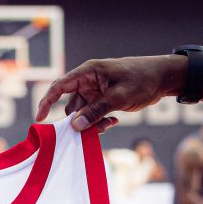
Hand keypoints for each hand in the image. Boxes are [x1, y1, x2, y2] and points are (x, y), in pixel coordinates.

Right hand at [35, 55, 184, 130]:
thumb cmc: (141, 79)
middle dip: (76, 119)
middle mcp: (88, 81)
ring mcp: (95, 92)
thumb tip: (75, 126)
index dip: (47, 102)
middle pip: (70, 104)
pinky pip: (93, 116)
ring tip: (108, 124)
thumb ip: (96, 112)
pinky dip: (99, 122)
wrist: (162, 78)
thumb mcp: (118, 97)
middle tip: (84, 131)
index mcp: (88, 72)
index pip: (59, 86)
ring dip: (91, 123)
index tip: (40, 119)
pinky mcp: (103, 100)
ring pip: (82, 114)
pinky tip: (113, 121)